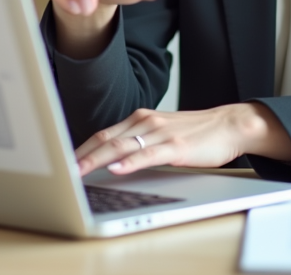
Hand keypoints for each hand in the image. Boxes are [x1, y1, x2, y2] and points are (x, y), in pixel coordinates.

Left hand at [74, 103, 290, 176]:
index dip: (80, 147)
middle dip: (81, 155)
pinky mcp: (175, 145)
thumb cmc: (196, 133)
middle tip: (61, 168)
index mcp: (140, 119)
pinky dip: (130, 162)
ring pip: (121, 146)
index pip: (102, 134)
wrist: (230, 124)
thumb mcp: (162, 133)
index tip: (63, 161)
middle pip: (105, 139)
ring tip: (78, 171)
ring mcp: (160, 132)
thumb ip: (138, 142)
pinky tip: (117, 169)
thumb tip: (113, 160)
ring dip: (96, 160)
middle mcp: (146, 122)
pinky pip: (148, 154)